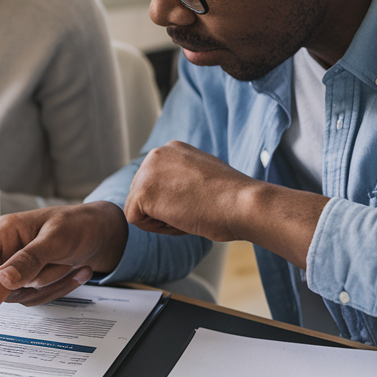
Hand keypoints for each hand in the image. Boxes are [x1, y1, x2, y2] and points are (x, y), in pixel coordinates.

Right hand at [0, 202, 127, 330]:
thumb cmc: (79, 225)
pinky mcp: (30, 278)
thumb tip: (1, 280)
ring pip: (19, 296)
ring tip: (72, 264)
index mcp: (4, 232)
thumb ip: (28, 260)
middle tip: (60, 268)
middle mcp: (6, 249)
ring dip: (50, 286)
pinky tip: (77, 270)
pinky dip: (58, 288)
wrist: (102, 232)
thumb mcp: (56, 239)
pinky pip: (35, 297)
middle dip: (31, 285)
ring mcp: (17, 266)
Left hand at [124, 140, 329, 267]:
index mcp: (171, 149)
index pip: (155, 183)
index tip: (197, 201)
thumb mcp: (202, 178)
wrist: (243, 203)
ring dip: (161, 220)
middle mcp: (156, 154)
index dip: (173, 201)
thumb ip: (181, 179)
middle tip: (194, 209)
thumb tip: (167, 194)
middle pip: (143, 194)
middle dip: (164, 210)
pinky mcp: (143, 192)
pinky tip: (180, 219)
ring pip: (138, 208)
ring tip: (189, 213)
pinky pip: (134, 219)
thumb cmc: (232, 198)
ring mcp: (147, 172)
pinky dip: (156, 228)